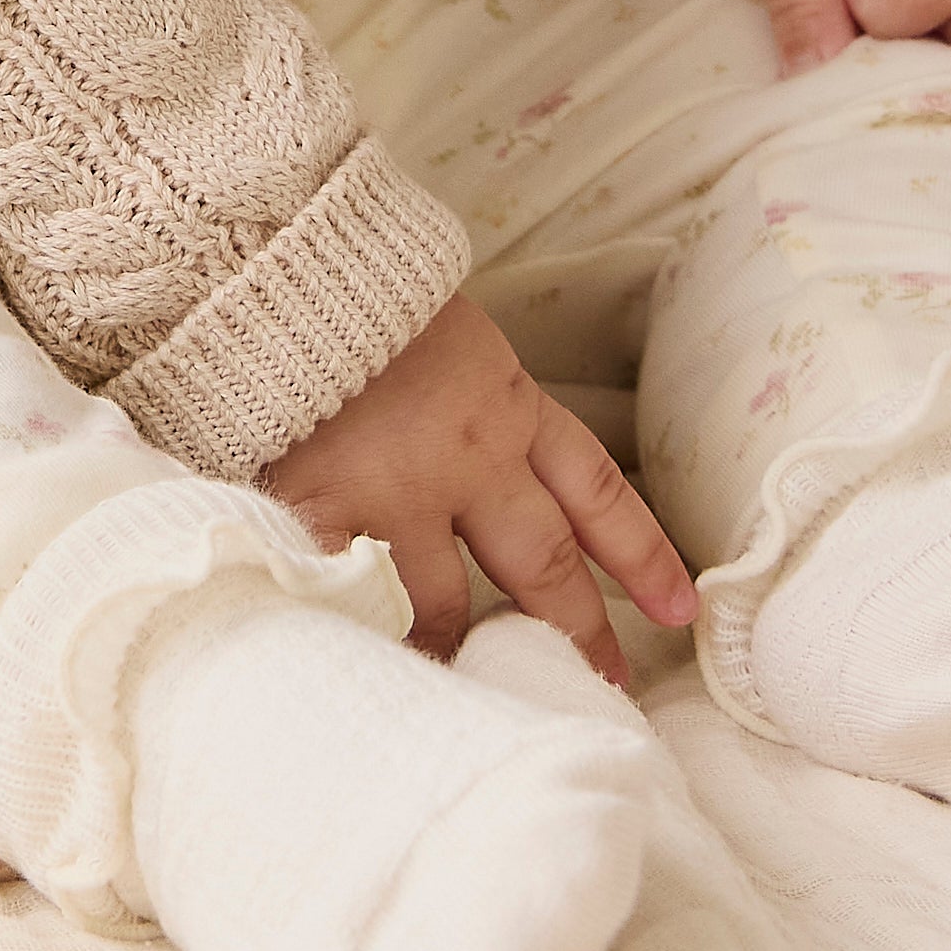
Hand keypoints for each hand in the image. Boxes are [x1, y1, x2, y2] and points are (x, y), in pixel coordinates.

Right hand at [266, 294, 698, 679]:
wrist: (270, 263)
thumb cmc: (346, 283)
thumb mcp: (435, 327)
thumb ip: (463, 391)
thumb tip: (480, 444)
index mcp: (505, 401)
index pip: (594, 489)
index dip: (640, 553)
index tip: (679, 610)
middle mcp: (469, 458)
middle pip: (543, 564)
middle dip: (577, 630)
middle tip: (604, 685)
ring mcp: (396, 494)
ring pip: (447, 605)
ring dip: (456, 650)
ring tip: (461, 688)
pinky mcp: (322, 512)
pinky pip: (357, 600)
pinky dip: (367, 634)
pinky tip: (371, 670)